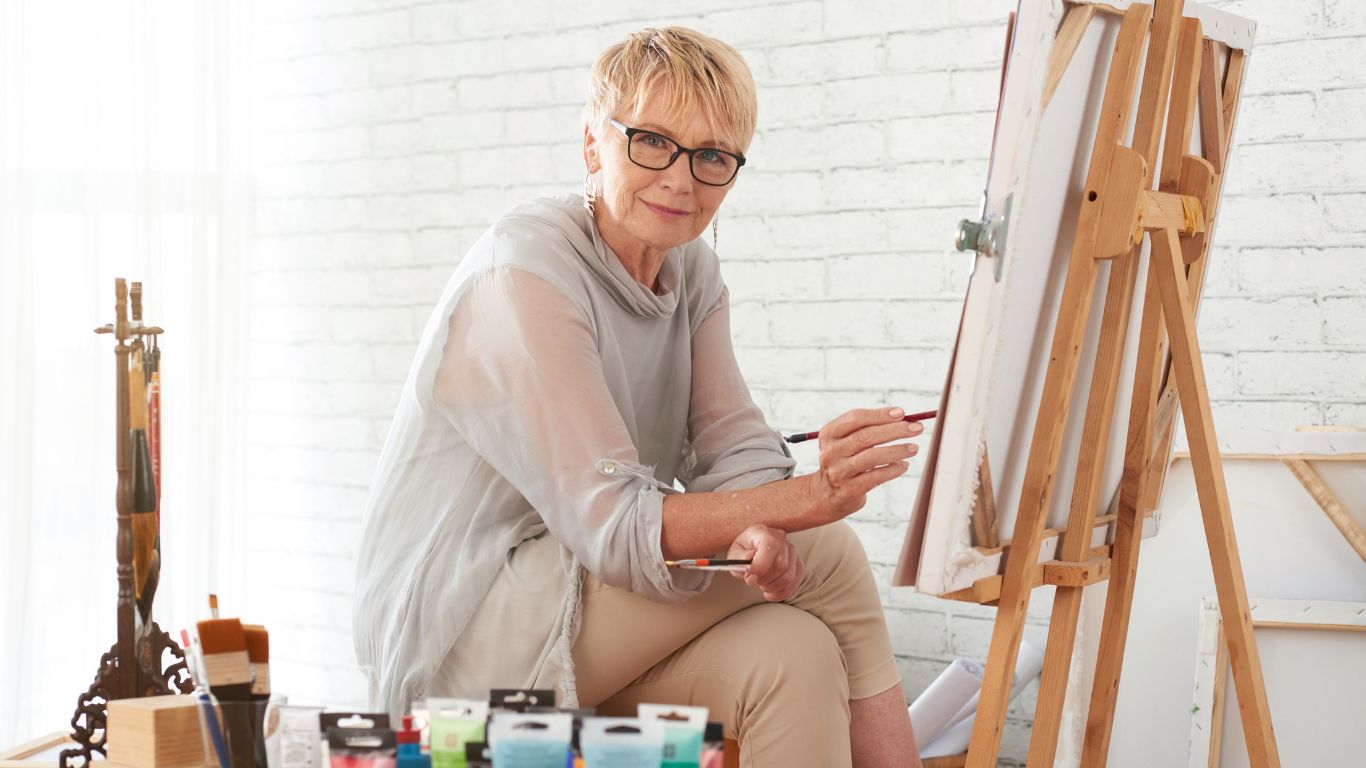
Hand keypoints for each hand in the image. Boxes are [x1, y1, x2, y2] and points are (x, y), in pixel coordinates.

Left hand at [727, 524, 802, 601]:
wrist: (752, 549)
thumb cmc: (744, 550)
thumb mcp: (734, 553)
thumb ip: (740, 557)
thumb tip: (750, 557)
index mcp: (764, 533)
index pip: (771, 547)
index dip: (760, 566)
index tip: (749, 576)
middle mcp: (781, 539)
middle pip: (780, 565)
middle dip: (764, 579)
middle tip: (752, 580)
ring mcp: (791, 552)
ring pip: (788, 577)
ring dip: (772, 587)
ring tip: (761, 584)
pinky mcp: (797, 564)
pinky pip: (794, 582)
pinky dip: (781, 592)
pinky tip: (771, 591)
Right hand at [806, 407, 918, 524]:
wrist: (827, 494)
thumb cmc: (845, 460)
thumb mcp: (846, 441)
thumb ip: (867, 427)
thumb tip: (901, 417)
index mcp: (829, 434)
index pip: (856, 418)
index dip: (880, 414)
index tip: (902, 413)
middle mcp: (831, 451)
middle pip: (866, 436)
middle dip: (895, 430)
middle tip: (916, 428)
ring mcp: (839, 471)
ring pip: (872, 457)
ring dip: (897, 450)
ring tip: (914, 448)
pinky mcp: (849, 489)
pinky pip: (876, 477)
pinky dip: (893, 470)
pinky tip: (903, 465)